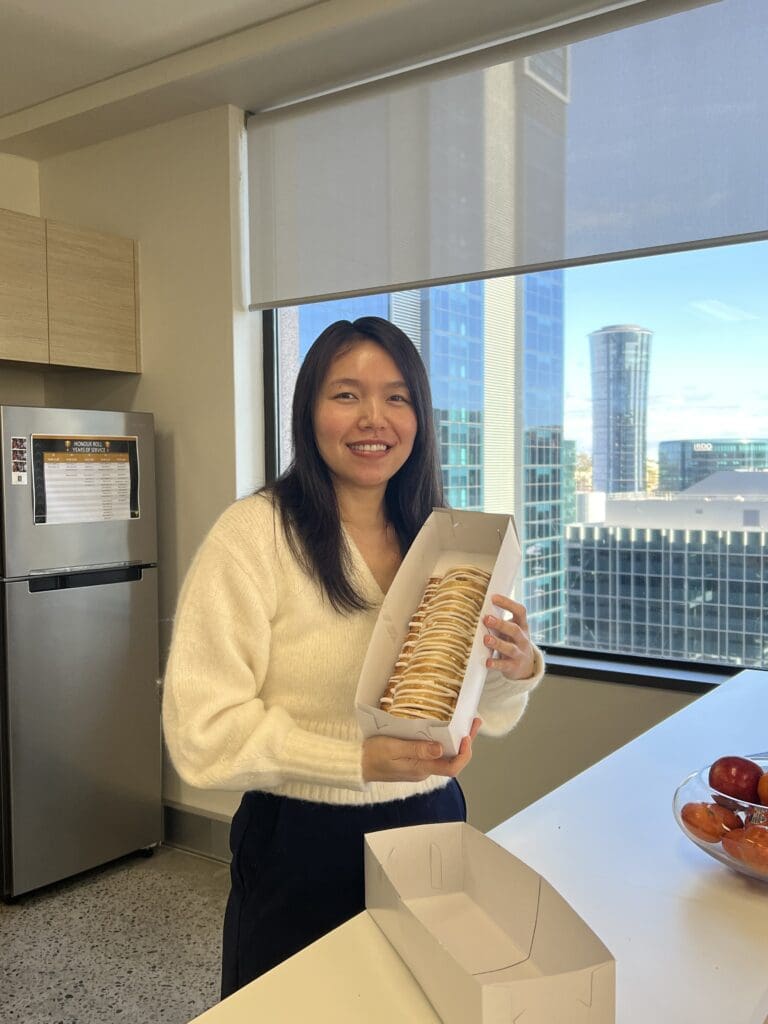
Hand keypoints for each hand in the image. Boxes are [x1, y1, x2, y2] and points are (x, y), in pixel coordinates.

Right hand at [362, 718, 481, 782]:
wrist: (358, 765)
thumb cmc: (373, 756)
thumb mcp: (393, 748)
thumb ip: (416, 749)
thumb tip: (440, 748)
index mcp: (422, 768)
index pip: (452, 767)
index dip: (464, 753)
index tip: (467, 735)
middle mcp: (425, 769)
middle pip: (453, 759)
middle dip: (466, 742)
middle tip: (474, 721)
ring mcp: (420, 765)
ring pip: (445, 755)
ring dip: (457, 740)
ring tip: (465, 721)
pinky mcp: (415, 760)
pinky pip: (435, 752)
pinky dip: (444, 740)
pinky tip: (444, 728)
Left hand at [483, 595, 534, 679]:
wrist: (526, 667)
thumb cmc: (512, 643)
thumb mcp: (511, 631)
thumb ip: (499, 622)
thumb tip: (478, 610)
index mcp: (522, 626)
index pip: (520, 611)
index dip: (508, 603)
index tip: (493, 598)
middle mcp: (522, 639)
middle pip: (514, 630)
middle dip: (500, 624)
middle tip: (486, 618)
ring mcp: (519, 653)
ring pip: (510, 648)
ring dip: (497, 643)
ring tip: (486, 639)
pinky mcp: (514, 667)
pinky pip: (505, 665)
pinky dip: (496, 664)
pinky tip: (487, 662)